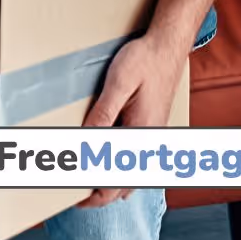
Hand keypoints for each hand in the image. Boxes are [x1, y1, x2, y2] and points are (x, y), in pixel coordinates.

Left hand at [76, 32, 186, 208]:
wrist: (169, 44)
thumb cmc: (145, 59)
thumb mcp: (119, 82)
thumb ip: (103, 115)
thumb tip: (85, 144)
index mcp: (141, 135)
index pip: (115, 183)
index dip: (92, 195)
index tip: (71, 192)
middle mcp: (150, 142)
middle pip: (123, 187)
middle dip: (99, 193)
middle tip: (74, 187)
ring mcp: (154, 137)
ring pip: (132, 177)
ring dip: (111, 183)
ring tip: (87, 176)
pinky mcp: (153, 128)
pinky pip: (137, 162)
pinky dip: (121, 169)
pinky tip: (107, 158)